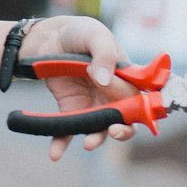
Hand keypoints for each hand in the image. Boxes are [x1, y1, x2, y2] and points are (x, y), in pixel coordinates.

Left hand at [19, 15, 136, 161]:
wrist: (49, 37)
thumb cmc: (80, 32)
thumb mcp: (95, 34)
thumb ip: (104, 54)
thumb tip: (105, 79)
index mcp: (125, 77)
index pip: (137, 96)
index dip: (138, 106)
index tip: (133, 113)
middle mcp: (111, 94)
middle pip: (123, 119)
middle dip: (122, 129)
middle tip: (114, 131)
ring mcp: (91, 104)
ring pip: (98, 128)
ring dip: (96, 138)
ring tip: (89, 143)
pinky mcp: (70, 108)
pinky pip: (67, 129)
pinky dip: (61, 142)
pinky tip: (55, 154)